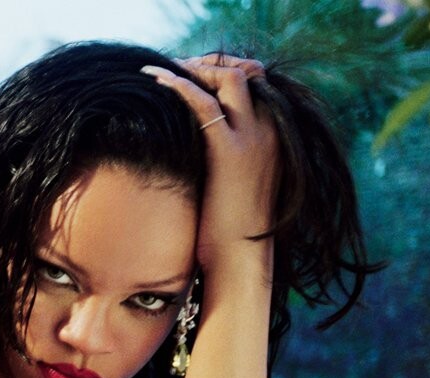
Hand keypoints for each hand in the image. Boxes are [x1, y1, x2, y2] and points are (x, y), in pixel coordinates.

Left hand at [142, 54, 279, 280]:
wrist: (241, 261)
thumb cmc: (231, 235)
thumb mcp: (232, 190)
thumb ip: (223, 165)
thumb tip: (198, 160)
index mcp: (274, 139)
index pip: (253, 85)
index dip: (221, 75)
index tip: (191, 76)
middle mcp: (270, 132)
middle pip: (244, 73)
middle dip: (208, 65)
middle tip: (175, 69)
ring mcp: (255, 138)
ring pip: (228, 78)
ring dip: (193, 69)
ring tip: (161, 72)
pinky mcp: (231, 151)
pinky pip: (204, 103)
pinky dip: (178, 85)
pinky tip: (155, 80)